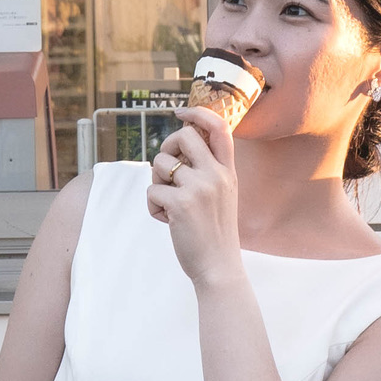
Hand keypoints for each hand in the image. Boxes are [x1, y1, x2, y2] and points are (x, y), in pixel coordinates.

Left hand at [145, 109, 242, 288]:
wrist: (219, 267)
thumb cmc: (215, 233)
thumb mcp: (223, 195)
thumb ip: (208, 171)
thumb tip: (178, 149)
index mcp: (228, 171)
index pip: (219, 127)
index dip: (198, 113)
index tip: (180, 112)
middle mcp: (216, 174)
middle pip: (183, 135)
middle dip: (166, 147)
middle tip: (166, 169)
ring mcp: (199, 188)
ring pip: (160, 163)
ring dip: (157, 183)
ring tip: (170, 205)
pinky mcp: (180, 204)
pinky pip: (151, 191)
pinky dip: (153, 207)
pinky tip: (166, 222)